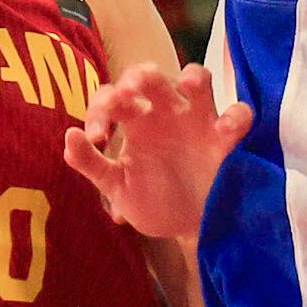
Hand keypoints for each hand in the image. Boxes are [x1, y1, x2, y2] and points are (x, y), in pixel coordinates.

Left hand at [64, 60, 249, 243]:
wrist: (188, 230)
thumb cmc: (151, 200)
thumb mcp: (116, 187)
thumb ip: (91, 163)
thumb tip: (69, 136)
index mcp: (134, 121)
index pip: (112, 98)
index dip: (101, 110)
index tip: (97, 138)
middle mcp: (165, 113)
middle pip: (152, 77)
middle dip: (140, 77)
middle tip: (129, 92)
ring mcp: (197, 121)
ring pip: (198, 80)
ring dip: (193, 77)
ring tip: (186, 84)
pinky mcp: (226, 139)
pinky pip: (238, 115)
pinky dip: (237, 116)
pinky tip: (226, 128)